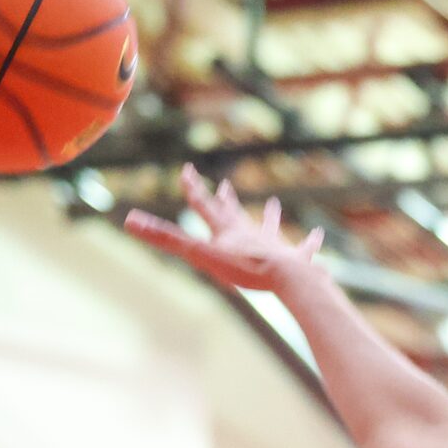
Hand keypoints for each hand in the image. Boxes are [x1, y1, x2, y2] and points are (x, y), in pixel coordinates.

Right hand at [124, 164, 323, 292]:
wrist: (285, 276)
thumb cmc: (244, 268)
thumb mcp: (199, 255)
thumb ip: (164, 239)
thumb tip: (128, 220)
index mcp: (226, 232)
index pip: (206, 206)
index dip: (194, 190)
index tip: (188, 171)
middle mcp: (250, 233)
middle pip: (236, 214)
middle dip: (227, 200)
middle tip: (226, 185)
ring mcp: (274, 244)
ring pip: (269, 226)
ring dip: (269, 216)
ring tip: (272, 203)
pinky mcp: (296, 257)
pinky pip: (305, 247)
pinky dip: (311, 243)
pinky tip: (319, 235)